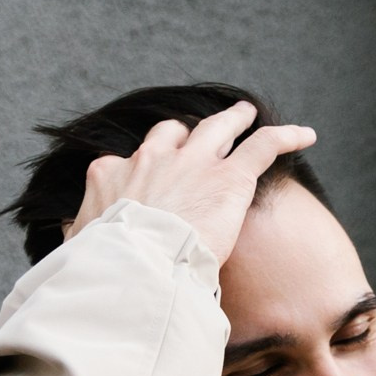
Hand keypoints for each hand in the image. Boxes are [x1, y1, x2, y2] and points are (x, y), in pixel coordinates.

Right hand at [63, 101, 317, 266]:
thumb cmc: (104, 263)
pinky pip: (263, 147)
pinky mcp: (230, 177)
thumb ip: (78, 233)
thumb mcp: (78, 245)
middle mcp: (153, 158)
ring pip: (218, 128)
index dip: (139, 169)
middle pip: (172, 135)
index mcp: (111, 174)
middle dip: (186, 133)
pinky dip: (285, 138)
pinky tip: (306, 136)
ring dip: (234, 119)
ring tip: (245, 112)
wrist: (136, 262)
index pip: (127, 164)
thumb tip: (69, 231)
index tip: (146, 182)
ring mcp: (193, 163)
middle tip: (200, 132)